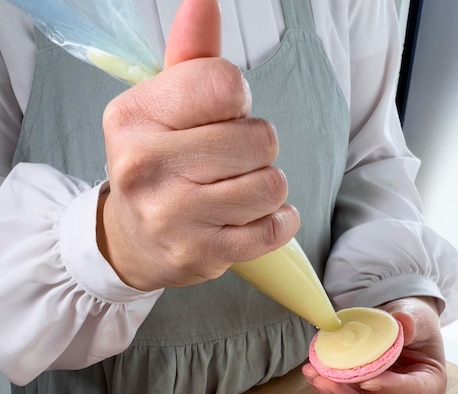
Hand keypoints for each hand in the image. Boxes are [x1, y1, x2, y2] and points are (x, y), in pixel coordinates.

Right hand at [97, 0, 298, 290]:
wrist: (132, 240)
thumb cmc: (155, 167)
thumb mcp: (160, 108)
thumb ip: (190, 57)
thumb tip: (204, 2)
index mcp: (133, 118)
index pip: (224, 85)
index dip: (237, 99)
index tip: (221, 116)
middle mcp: (145, 168)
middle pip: (259, 139)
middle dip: (257, 147)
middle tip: (230, 160)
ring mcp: (173, 218)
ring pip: (271, 185)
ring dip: (267, 186)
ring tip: (239, 191)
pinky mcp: (201, 255)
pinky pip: (273, 229)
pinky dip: (277, 221)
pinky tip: (256, 217)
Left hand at [302, 297, 446, 393]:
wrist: (401, 326)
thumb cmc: (416, 324)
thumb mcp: (419, 318)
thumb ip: (413, 322)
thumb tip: (403, 322)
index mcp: (428, 384)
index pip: (411, 391)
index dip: (390, 389)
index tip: (368, 382)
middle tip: (324, 383)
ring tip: (311, 373)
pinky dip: (326, 386)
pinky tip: (312, 371)